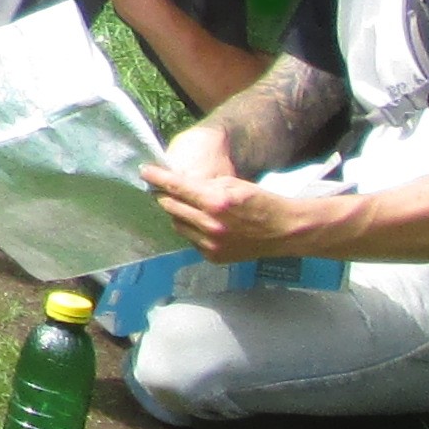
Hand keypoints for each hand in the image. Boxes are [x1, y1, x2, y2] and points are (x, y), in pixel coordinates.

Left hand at [148, 156, 339, 260]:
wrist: (283, 230)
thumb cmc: (259, 201)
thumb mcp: (232, 184)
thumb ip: (203, 185)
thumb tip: (178, 184)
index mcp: (214, 202)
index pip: (176, 187)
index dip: (157, 177)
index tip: (144, 171)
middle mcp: (209, 225)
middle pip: (171, 207)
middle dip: (167, 196)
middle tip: (167, 189)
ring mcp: (210, 244)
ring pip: (177, 224)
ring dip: (179, 214)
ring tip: (191, 208)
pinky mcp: (213, 256)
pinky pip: (190, 239)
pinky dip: (192, 230)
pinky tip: (204, 224)